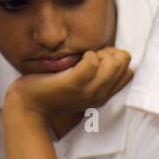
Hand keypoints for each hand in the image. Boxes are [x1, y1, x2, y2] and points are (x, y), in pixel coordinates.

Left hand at [5, 48, 132, 120]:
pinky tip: (76, 59)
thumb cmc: (51, 90)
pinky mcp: (74, 84)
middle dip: (110, 52)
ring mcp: (88, 91)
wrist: (29, 106)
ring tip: (83, 57)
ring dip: (100, 52)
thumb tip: (110, 53)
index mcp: (103, 95)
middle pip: (123, 64)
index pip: (129, 73)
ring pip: (113, 63)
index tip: (99, 58)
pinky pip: (92, 61)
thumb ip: (95, 72)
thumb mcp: (79, 84)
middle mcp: (100, 95)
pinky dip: (86, 54)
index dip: (117, 59)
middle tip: (90, 56)